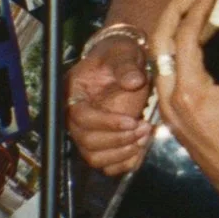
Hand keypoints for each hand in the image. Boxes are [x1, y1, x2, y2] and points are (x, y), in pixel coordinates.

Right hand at [68, 31, 152, 176]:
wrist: (123, 63)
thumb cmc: (118, 55)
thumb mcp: (122, 53)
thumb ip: (126, 66)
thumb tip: (134, 82)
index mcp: (73, 94)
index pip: (81, 118)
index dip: (106, 123)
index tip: (132, 120)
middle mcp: (76, 117)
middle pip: (87, 142)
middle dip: (118, 139)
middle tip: (144, 128)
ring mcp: (88, 132)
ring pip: (96, 158)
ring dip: (122, 152)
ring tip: (145, 135)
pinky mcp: (103, 143)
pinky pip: (107, 164)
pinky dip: (124, 162)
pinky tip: (141, 148)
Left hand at [149, 0, 218, 217]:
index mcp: (191, 93)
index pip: (185, 37)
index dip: (198, 8)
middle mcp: (171, 101)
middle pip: (160, 42)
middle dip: (175, 10)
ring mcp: (169, 111)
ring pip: (160, 58)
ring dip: (175, 30)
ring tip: (197, 9)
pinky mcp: (173, 117)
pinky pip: (167, 74)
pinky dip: (178, 52)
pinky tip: (198, 38)